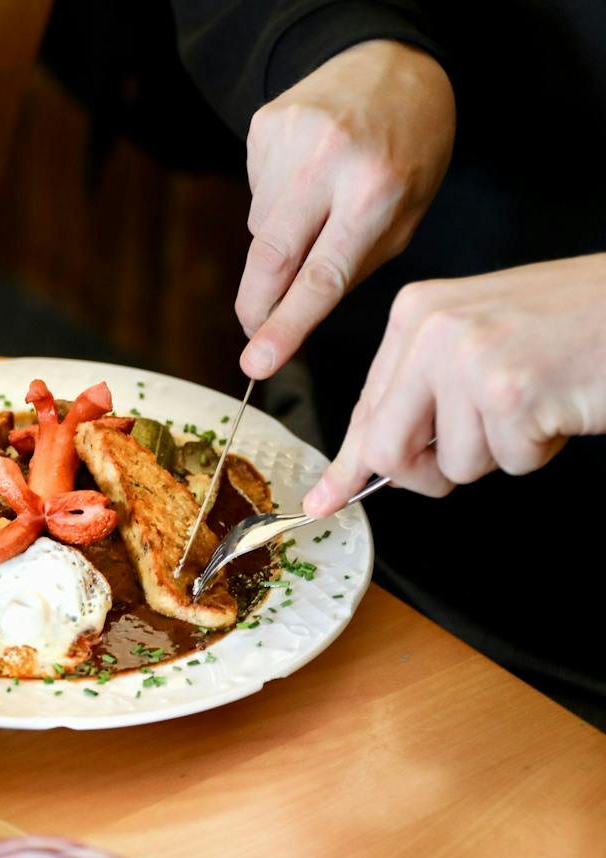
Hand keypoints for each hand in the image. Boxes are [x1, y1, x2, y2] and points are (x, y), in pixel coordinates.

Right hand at [237, 40, 454, 377]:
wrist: (388, 62)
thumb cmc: (409, 148)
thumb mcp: (407, 213)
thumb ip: (353, 265)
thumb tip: (292, 316)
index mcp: (377, 189)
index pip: (322, 276)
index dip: (286, 326)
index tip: (257, 364)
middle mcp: (328, 161)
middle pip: (271, 256)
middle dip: (257, 306)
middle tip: (253, 335)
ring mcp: (289, 139)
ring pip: (260, 228)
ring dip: (279, 241)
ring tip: (316, 210)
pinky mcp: (262, 127)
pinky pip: (255, 192)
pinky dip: (275, 201)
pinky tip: (304, 177)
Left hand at [304, 254, 605, 515]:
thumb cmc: (578, 322)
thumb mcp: (481, 338)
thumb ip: (425, 389)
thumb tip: (374, 460)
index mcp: (417, 314)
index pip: (365, 407)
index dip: (349, 464)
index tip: (323, 500)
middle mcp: (433, 331)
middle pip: (387, 448)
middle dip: (426, 472)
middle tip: (480, 444)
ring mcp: (469, 361)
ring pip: (455, 464)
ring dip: (503, 451)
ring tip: (538, 399)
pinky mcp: (512, 394)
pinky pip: (509, 462)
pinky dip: (541, 449)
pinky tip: (560, 404)